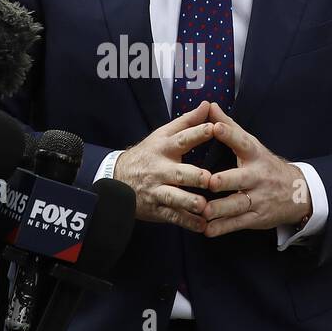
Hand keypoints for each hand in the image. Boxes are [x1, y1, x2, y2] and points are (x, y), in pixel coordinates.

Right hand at [113, 100, 215, 230]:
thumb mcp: (163, 135)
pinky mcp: (157, 208)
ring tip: (204, 206)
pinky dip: (188, 222)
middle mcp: (160, 169)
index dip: (197, 133)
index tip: (214, 128)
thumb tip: (208, 104)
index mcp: (164, 148)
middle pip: (179, 173)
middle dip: (194, 176)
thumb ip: (188, 122)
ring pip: (174, 198)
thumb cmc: (149, 154)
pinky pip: (173, 217)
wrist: (117, 178)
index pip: (182, 139)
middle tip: (209, 178)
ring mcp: (157, 190)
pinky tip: (202, 225)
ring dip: (189, 202)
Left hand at [202, 103, 311, 237]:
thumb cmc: (265, 165)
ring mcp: (258, 198)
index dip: (229, 134)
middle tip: (210, 182)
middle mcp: (257, 177)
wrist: (298, 193)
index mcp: (255, 155)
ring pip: (238, 204)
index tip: (215, 127)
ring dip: (221, 209)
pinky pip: (238, 223)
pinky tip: (208, 229)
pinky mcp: (257, 217)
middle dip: (226, 181)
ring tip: (204, 210)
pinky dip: (223, 227)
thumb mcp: (251, 144)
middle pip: (241, 179)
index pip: (241, 142)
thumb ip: (229, 127)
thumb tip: (210, 106)